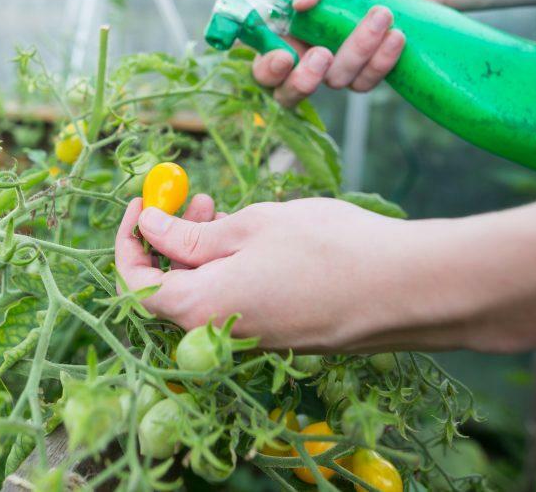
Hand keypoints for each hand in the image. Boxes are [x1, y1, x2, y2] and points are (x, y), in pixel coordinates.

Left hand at [114, 195, 449, 351]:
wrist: (406, 289)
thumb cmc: (327, 249)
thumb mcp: (250, 226)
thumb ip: (190, 234)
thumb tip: (149, 227)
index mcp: (200, 310)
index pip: (136, 285)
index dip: (129, 242)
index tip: (142, 200)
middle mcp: (219, 335)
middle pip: (169, 290)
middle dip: (168, 240)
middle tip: (192, 196)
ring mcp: (252, 339)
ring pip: (204, 293)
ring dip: (200, 250)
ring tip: (220, 206)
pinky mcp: (280, 334)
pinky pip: (235, 301)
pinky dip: (229, 267)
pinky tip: (253, 235)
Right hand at [253, 0, 439, 106]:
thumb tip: (300, 3)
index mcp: (285, 31)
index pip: (264, 65)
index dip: (269, 69)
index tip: (285, 56)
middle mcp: (305, 56)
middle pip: (288, 93)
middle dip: (301, 82)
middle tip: (322, 55)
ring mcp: (335, 70)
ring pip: (337, 79)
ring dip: (359, 48)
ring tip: (382, 12)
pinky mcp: (365, 76)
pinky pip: (366, 81)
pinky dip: (382, 59)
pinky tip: (396, 35)